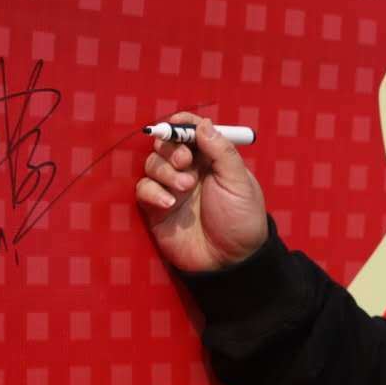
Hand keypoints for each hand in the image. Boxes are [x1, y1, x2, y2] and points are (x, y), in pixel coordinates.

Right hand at [135, 112, 268, 271]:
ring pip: (152, 164)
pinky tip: (169, 203)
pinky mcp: (157, 208)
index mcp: (212, 160)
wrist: (231, 261)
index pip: (192, 132)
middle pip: (167, 144)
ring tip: (185, 188)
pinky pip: (144, 189)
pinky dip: (153, 191)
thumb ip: (221, 152)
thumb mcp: (239, 183)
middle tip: (185, 162)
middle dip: (171, 147)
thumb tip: (204, 124)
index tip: (178, 123)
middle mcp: (190, 170)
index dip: (183, 124)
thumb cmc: (241, 220)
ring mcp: (171, 189)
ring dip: (165, 170)